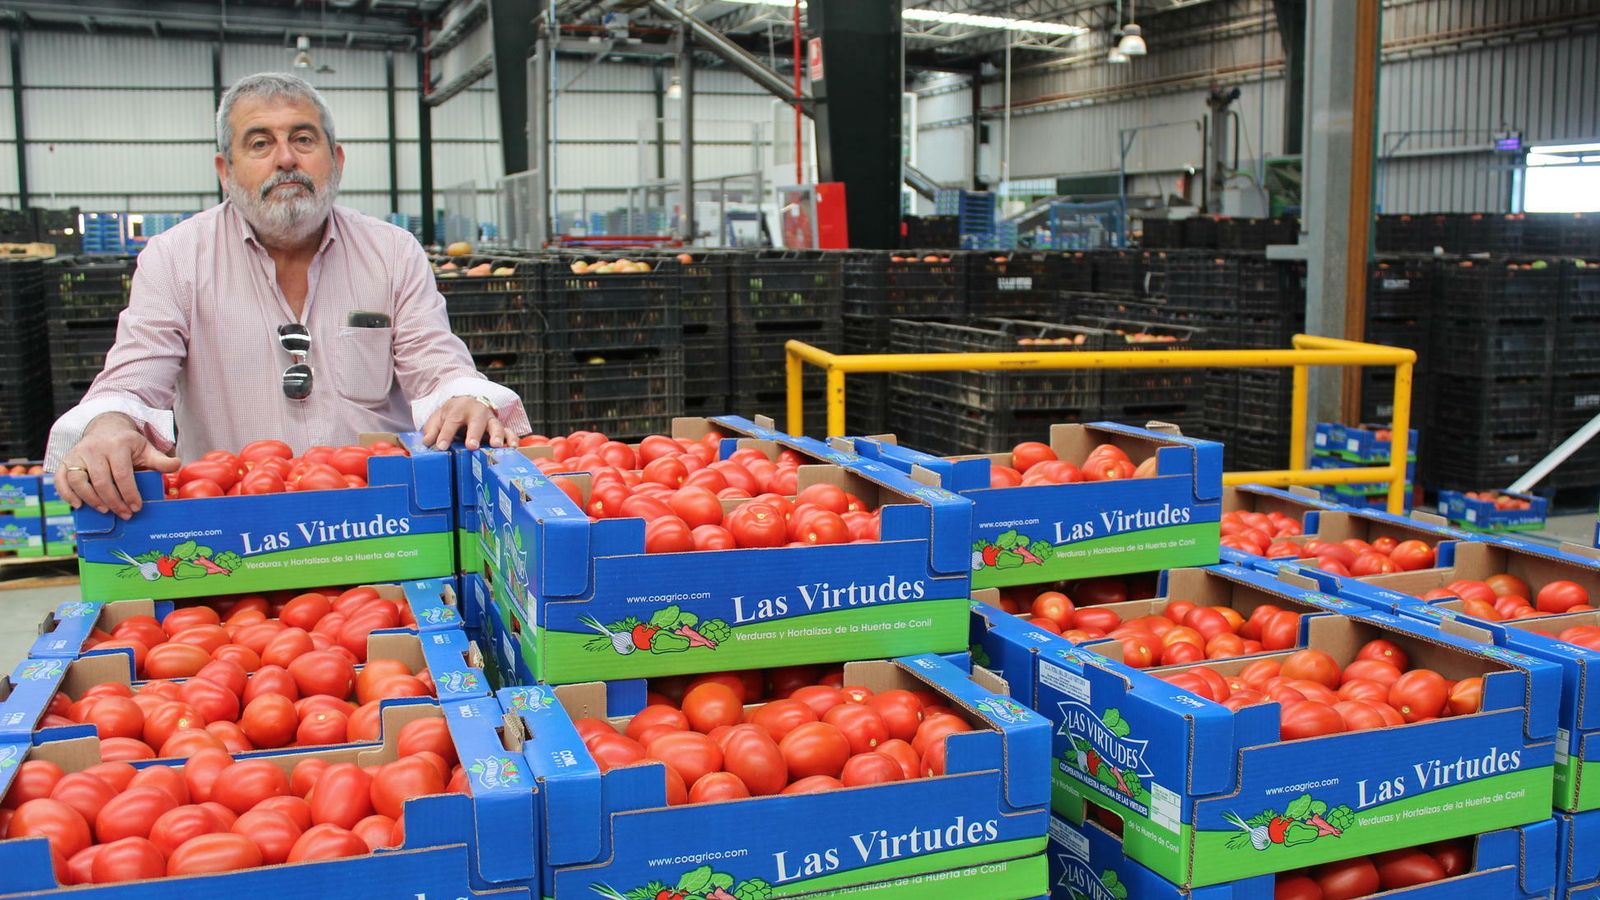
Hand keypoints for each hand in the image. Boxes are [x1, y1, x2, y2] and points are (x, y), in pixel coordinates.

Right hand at [56, 413, 181, 518]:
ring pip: (79, 480)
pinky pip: (61, 478)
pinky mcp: (66, 460)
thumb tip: (177, 466)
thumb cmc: (128, 444)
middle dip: (114, 501)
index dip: (129, 494)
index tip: (136, 507)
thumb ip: (160, 460)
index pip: (123, 475)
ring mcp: (77, 454)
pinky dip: (66, 494)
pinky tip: (78, 505)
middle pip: (102, 481)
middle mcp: (95, 448)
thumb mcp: (146, 449)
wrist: (106, 428)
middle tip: (124, 514)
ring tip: (105, 511)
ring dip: (91, 499)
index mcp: (118, 445)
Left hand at [423, 396, 510, 450]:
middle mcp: (477, 412)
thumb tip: (427, 442)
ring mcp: (490, 419)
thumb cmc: (453, 413)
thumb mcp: (439, 417)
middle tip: (472, 446)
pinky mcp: (500, 426)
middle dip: (474, 433)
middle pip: (476, 421)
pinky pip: (509, 431)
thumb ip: (432, 430)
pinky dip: (512, 438)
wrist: (469, 401)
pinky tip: (512, 447)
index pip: (451, 422)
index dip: (446, 435)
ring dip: (497, 435)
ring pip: (496, 425)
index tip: (441, 447)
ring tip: (496, 445)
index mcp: (458, 409)